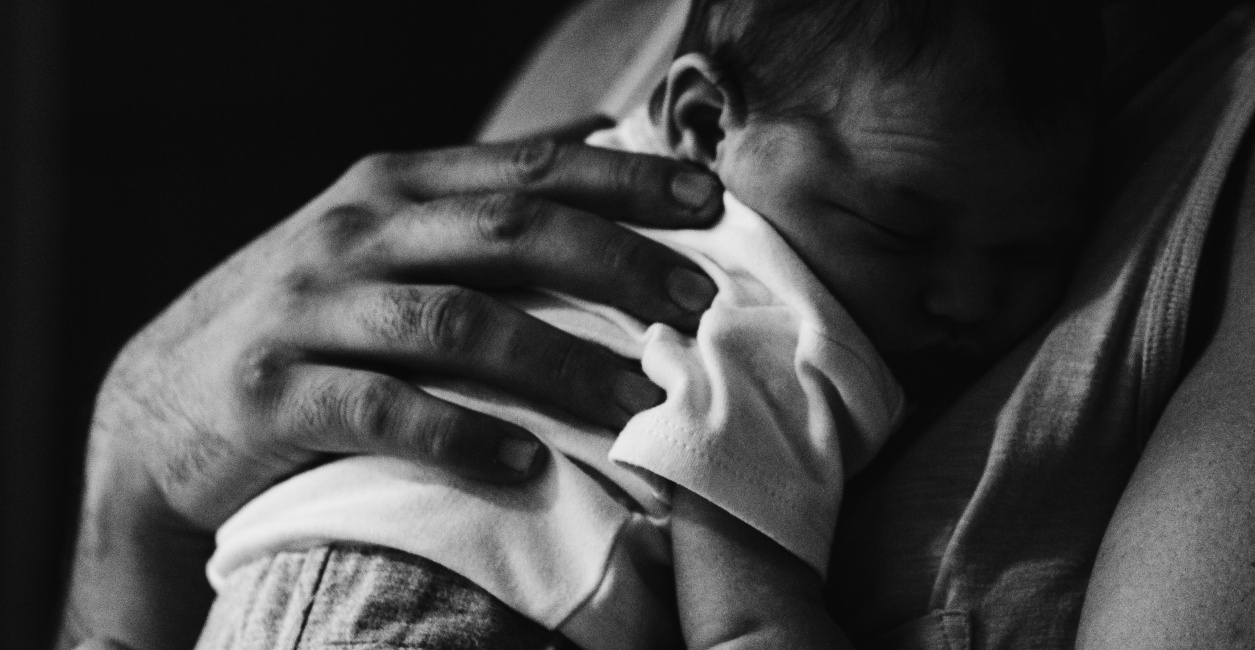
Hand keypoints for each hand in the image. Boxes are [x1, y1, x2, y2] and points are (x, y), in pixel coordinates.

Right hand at [63, 138, 721, 648]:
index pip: (530, 169)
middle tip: (697, 309)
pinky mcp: (276, 393)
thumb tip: (600, 131)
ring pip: (458, 322)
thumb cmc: (307, 317)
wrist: (158, 408)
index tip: (712, 206)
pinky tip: (528, 462)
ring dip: (561, 364)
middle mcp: (353, 234)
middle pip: (509, 233)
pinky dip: (462, 434)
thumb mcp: (384, 233)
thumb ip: (483, 191)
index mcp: (393, 188)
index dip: (626, 183)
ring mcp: (310, 310)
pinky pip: (385, 410)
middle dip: (617, 266)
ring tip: (638, 404)